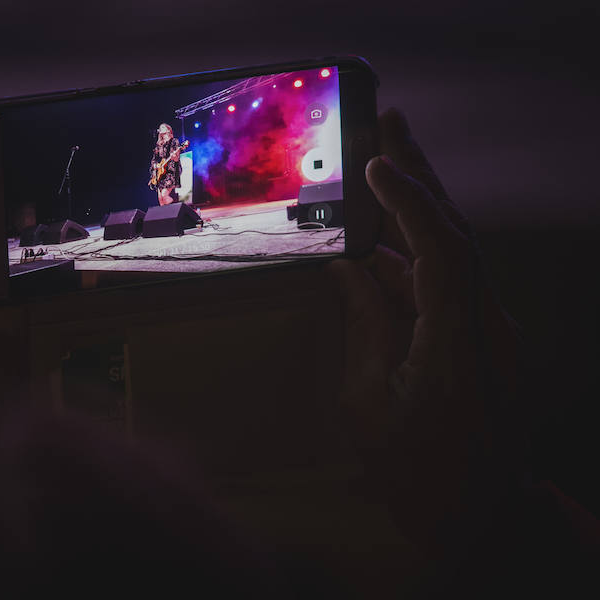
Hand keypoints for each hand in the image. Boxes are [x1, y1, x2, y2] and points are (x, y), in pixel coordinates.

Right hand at [327, 109, 526, 560]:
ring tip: (379, 168)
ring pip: (453, 250)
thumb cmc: (417, 471)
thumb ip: (363, 326)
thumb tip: (346, 270)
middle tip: (392, 122)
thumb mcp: (368, 403)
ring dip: (415, 208)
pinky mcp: (481, 337)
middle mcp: (486, 324)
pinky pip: (445, 283)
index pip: (439, 248)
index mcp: (458, 342)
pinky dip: (411, 256)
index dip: (407, 200)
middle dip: (421, 173)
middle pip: (456, 230)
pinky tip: (376, 246)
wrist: (481, 514)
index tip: (374, 164)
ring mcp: (489, 329)